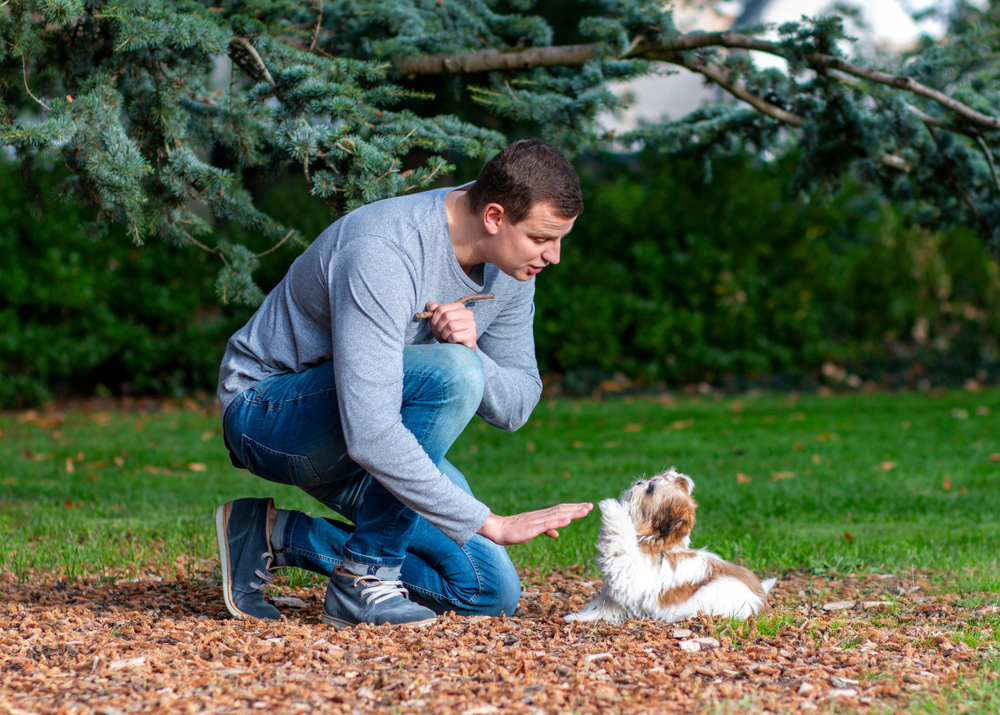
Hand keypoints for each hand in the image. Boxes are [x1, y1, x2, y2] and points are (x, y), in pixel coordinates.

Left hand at [425, 300, 477, 350]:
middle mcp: (468, 313)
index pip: (442, 308)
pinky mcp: (472, 335)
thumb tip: (433, 306)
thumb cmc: (446, 331)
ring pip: (451, 326)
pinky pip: (455, 336)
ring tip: (447, 336)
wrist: (456, 348)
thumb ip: (431, 308)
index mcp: (459, 307)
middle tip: (441, 331)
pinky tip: (453, 341)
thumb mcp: (436, 319)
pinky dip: (450, 340)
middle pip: (447, 316)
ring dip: (445, 334)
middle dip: (439, 326)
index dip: (434, 318)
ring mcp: (471, 324)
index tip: (435, 324)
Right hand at [477, 502, 592, 545]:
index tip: (587, 507)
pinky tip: (567, 521)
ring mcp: (537, 521)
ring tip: (584, 511)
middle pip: (562, 510)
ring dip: (572, 513)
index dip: (574, 508)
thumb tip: (557, 533)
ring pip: (557, 515)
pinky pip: (547, 524)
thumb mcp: (533, 531)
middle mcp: (541, 515)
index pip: (561, 510)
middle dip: (577, 508)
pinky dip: (558, 522)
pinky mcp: (532, 528)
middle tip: (591, 506)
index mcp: (542, 516)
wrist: (498, 529)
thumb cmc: (514, 530)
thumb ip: (546, 530)